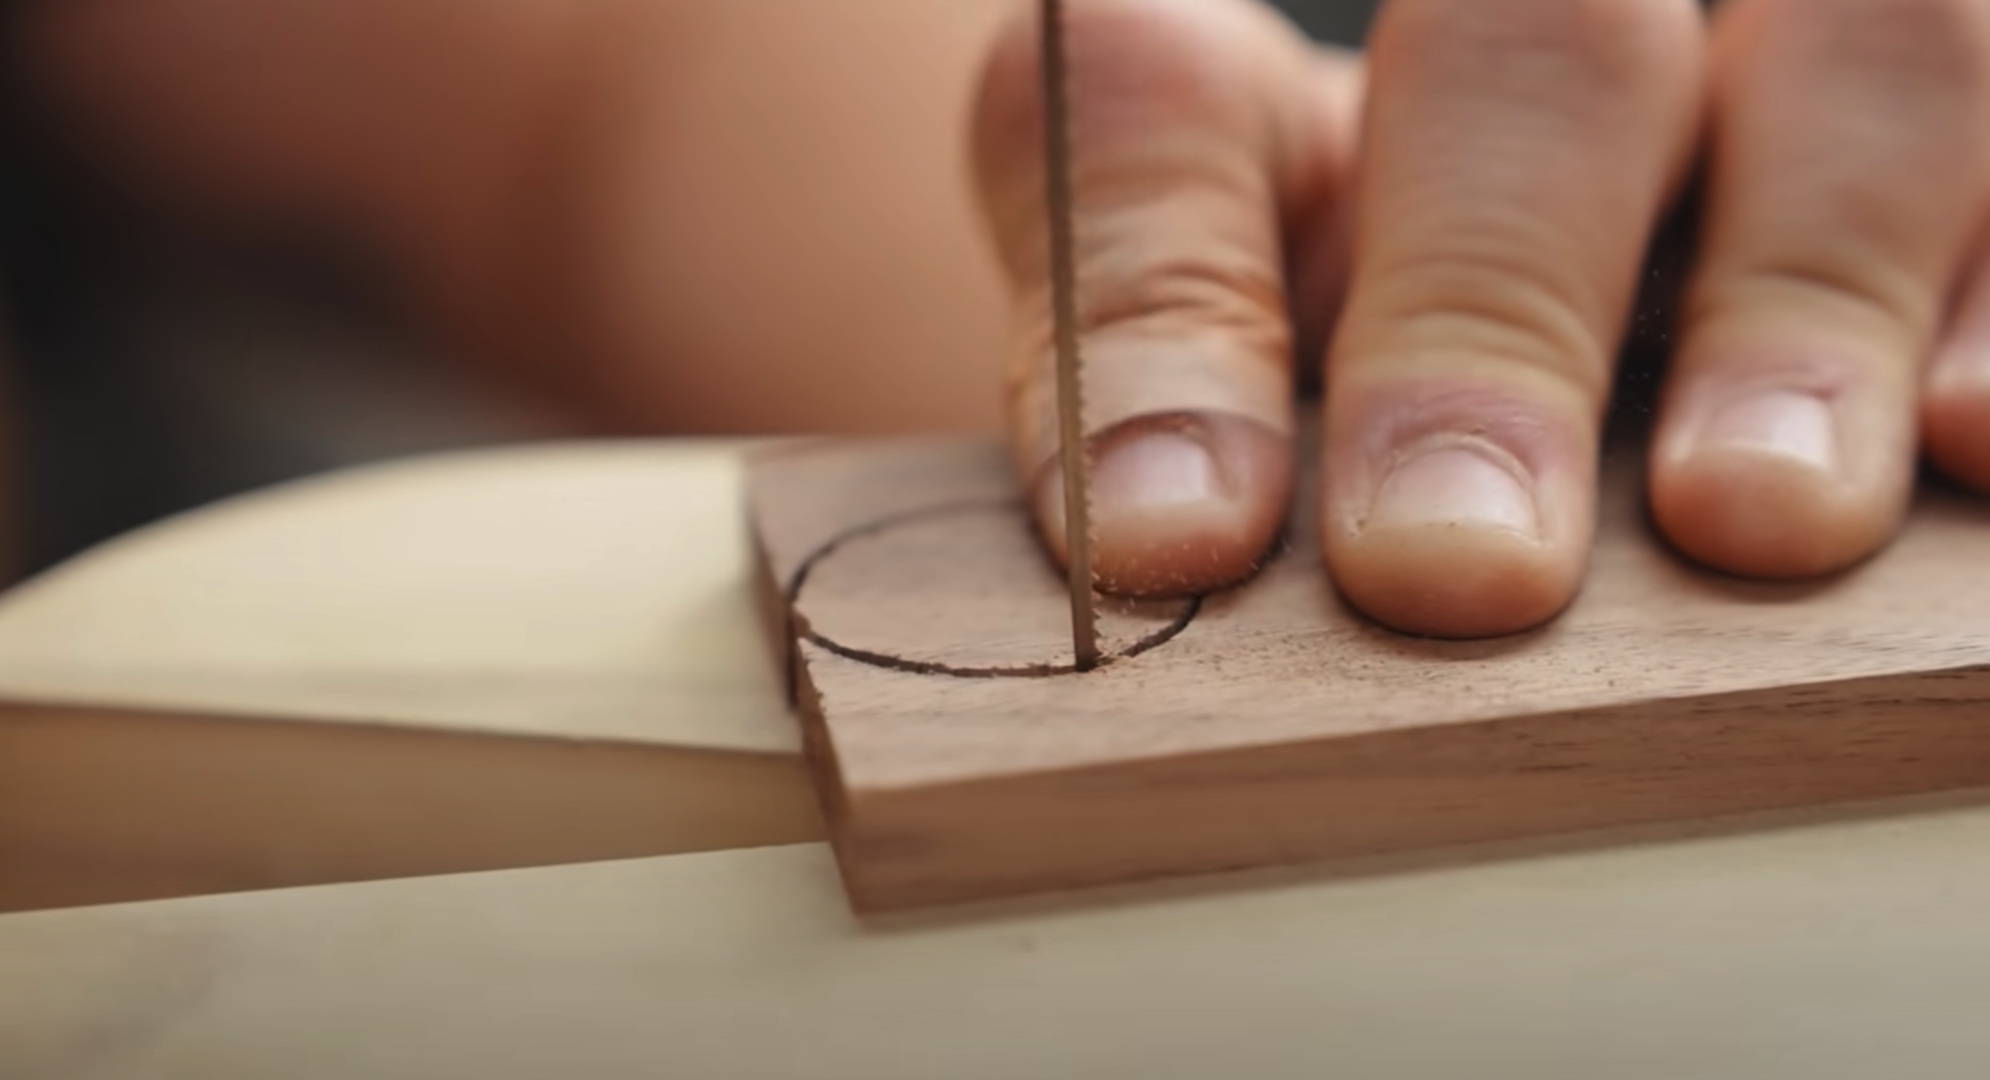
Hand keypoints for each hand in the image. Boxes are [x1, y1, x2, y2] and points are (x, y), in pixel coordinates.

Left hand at [974, 0, 1989, 636]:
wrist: (1457, 369)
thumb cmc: (1297, 399)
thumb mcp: (1195, 409)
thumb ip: (1153, 403)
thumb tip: (1166, 529)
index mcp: (1258, 96)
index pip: (1159, 100)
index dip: (1154, 297)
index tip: (1175, 537)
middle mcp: (1517, 40)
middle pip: (1529, 49)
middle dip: (1490, 310)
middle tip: (1458, 565)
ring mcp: (1749, 87)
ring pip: (1856, 53)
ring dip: (1797, 292)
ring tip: (1750, 515)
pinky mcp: (1924, 177)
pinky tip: (1964, 437)